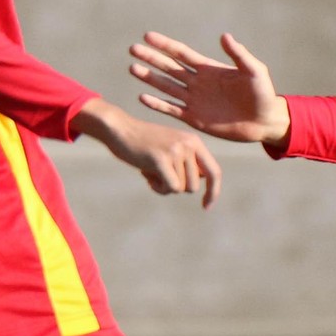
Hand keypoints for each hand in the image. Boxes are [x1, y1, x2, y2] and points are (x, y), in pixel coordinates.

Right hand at [73, 98, 221, 208]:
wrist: (120, 129)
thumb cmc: (144, 144)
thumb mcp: (171, 149)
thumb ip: (187, 164)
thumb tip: (199, 184)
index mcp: (194, 141)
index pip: (214, 172)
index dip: (213, 192)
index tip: (206, 206)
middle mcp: (189, 144)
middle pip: (194, 186)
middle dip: (176, 187)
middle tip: (159, 175)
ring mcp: (176, 151)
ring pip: (181, 188)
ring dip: (164, 187)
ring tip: (151, 171)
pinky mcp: (162, 159)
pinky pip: (170, 188)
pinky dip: (158, 188)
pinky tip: (147, 176)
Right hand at [128, 32, 289, 146]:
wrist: (265, 122)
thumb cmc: (263, 94)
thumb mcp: (254, 71)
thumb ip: (239, 55)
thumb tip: (224, 36)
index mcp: (209, 69)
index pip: (181, 53)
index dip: (165, 44)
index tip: (147, 36)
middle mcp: (198, 83)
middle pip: (169, 68)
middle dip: (151, 58)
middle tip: (132, 49)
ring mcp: (195, 101)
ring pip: (167, 87)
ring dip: (149, 79)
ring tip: (132, 69)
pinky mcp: (195, 119)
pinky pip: (172, 109)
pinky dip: (157, 104)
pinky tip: (142, 97)